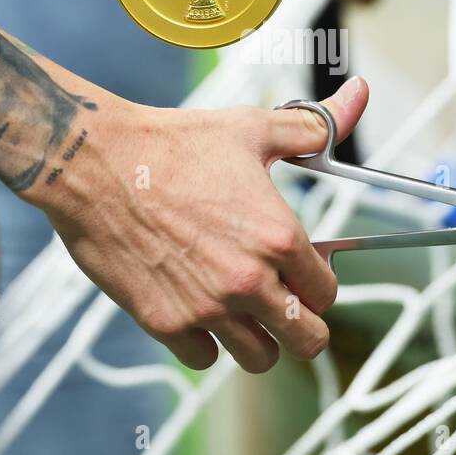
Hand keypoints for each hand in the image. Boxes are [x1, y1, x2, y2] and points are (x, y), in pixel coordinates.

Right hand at [23, 77, 368, 372]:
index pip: (327, 291)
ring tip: (240, 309)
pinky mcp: (165, 323)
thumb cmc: (173, 143)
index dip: (318, 282)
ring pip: (259, 359)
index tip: (301, 272)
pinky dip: (205, 342)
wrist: (96, 163)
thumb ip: (314, 126)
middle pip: (307, 340)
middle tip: (283, 305)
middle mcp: (249, 280)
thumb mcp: (253, 129)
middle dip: (302, 325)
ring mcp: (207, 307)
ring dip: (256, 338)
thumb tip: (359, 95)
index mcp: (279, 237)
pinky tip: (198, 309)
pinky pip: (204, 359)